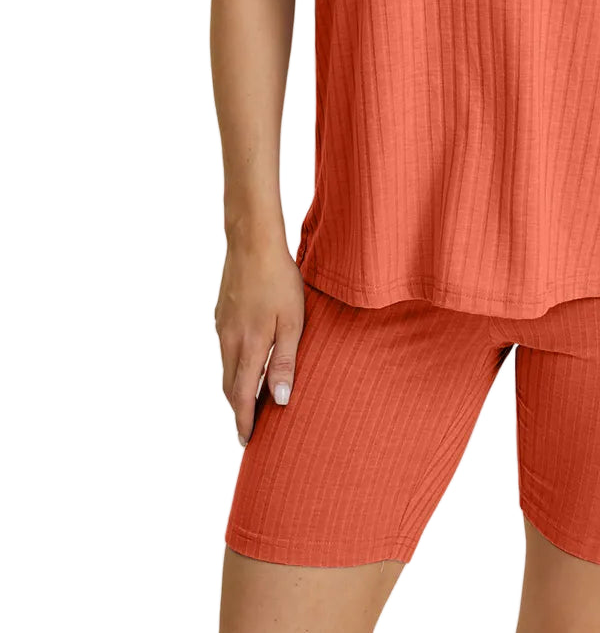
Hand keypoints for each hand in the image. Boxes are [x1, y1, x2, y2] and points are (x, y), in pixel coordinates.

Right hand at [215, 239, 304, 446]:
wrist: (252, 242)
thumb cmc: (280, 280)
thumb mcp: (293, 322)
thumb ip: (285, 361)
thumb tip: (280, 400)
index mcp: (249, 347)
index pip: (242, 397)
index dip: (244, 422)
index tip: (247, 441)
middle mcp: (229, 341)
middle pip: (229, 387)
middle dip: (238, 411)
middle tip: (248, 429)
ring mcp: (222, 327)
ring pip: (225, 368)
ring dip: (236, 388)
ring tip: (250, 401)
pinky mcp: (221, 314)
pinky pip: (225, 349)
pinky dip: (234, 365)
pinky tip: (247, 362)